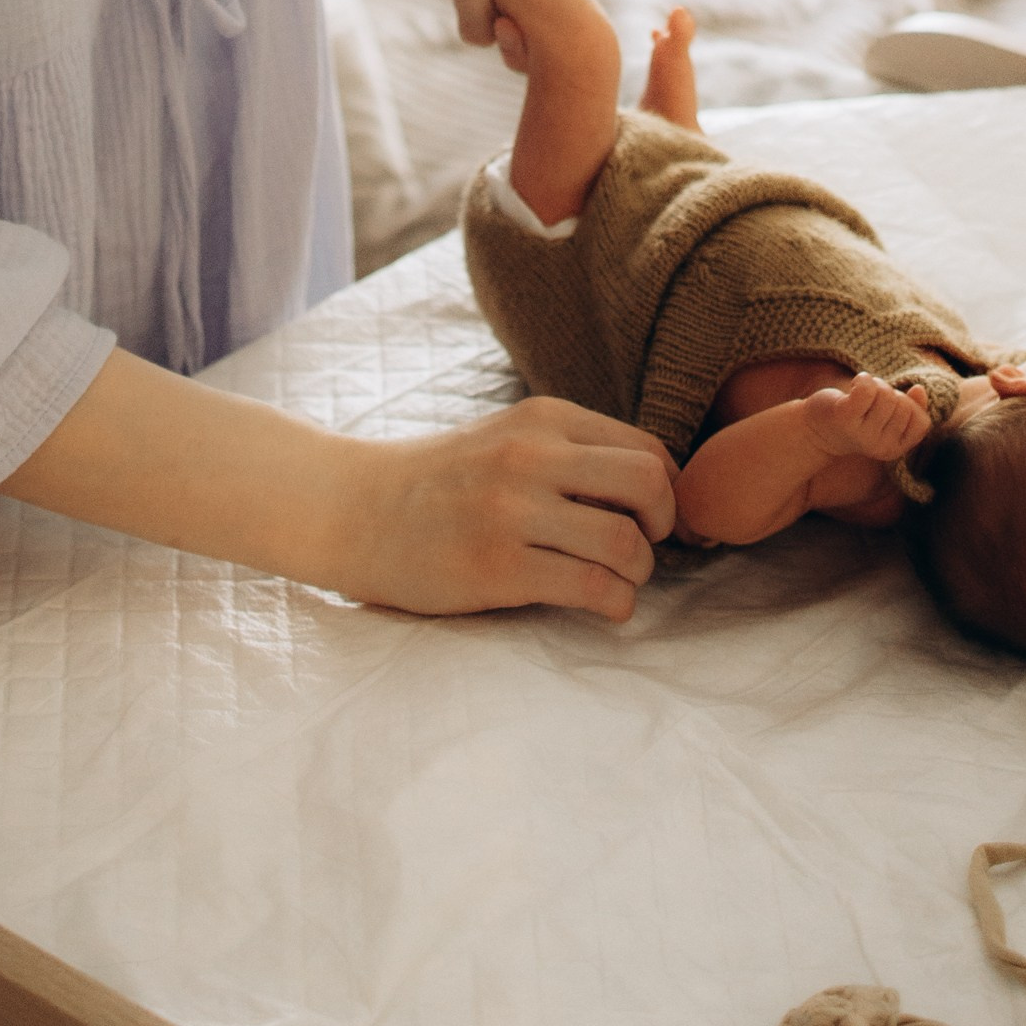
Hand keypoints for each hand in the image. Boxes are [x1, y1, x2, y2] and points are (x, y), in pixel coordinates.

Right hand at [335, 399, 676, 621]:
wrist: (356, 509)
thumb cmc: (442, 482)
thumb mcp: (508, 439)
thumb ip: (571, 452)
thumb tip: (656, 487)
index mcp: (543, 418)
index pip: (646, 448)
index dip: (669, 491)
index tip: (658, 521)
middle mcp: (531, 455)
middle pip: (648, 485)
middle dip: (664, 526)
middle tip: (646, 549)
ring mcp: (513, 511)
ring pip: (626, 543)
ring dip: (638, 574)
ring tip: (617, 582)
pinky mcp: (497, 567)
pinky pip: (591, 588)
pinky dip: (615, 604)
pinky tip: (603, 606)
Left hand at [800, 374, 932, 465]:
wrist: (816, 429)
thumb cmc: (857, 418)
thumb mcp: (887, 418)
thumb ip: (910, 408)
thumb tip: (919, 390)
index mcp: (895, 449)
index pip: (922, 422)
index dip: (910, 407)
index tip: (891, 406)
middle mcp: (880, 446)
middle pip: (903, 404)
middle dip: (890, 393)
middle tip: (871, 399)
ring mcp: (862, 433)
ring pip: (886, 394)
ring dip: (875, 385)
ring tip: (860, 394)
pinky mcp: (845, 417)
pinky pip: (866, 390)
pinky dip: (863, 379)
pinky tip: (854, 385)